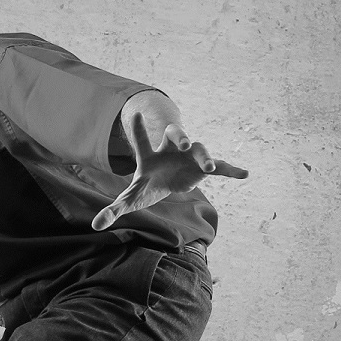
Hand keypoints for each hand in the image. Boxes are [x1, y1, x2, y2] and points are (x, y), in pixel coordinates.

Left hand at [92, 97, 248, 230]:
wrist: (164, 180)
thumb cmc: (146, 185)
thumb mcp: (130, 199)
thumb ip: (113, 210)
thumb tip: (95, 225)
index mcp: (149, 156)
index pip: (141, 141)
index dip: (138, 129)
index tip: (134, 115)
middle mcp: (170, 150)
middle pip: (175, 135)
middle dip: (180, 136)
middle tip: (185, 142)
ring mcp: (188, 156)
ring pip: (199, 148)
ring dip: (204, 155)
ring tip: (208, 166)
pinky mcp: (201, 168)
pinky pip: (219, 166)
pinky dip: (231, 170)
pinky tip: (245, 174)